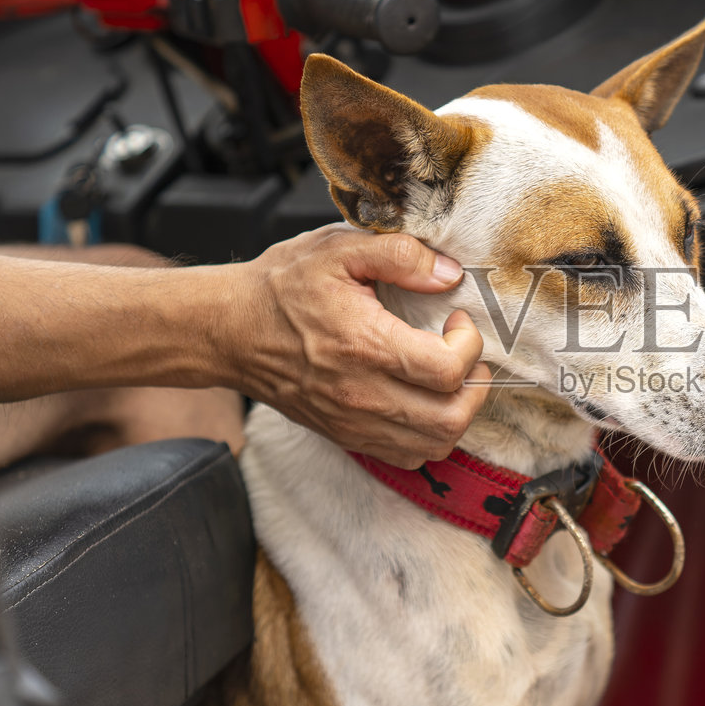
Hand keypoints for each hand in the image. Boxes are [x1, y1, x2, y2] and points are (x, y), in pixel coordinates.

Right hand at [223, 224, 489, 466]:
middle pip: (450, 419)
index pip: (447, 370)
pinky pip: (408, 456)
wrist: (229, 330)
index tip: (458, 321)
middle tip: (467, 355)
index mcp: (364, 345)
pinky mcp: (346, 435)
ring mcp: (353, 422)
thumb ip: (399, 254)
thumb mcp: (337, 249)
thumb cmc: (282, 287)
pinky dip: (430, 435)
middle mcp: (361, 393)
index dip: (469, 345)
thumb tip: (449, 274)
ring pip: (434, 444)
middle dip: (475, 386)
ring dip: (458, 413)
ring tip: (451, 379)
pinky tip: (424, 401)